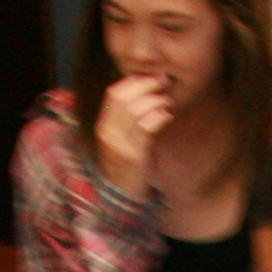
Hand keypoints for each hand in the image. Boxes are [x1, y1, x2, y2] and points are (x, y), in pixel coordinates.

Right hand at [94, 73, 175, 194]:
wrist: (121, 196)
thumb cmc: (127, 164)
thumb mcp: (123, 138)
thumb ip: (129, 117)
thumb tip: (147, 90)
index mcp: (103, 124)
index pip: (114, 93)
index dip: (134, 81)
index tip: (152, 76)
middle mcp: (107, 132)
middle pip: (123, 97)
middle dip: (146, 85)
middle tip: (164, 82)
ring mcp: (118, 144)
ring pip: (135, 110)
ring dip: (155, 100)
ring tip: (167, 99)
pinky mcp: (132, 155)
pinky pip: (145, 128)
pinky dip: (158, 117)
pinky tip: (167, 115)